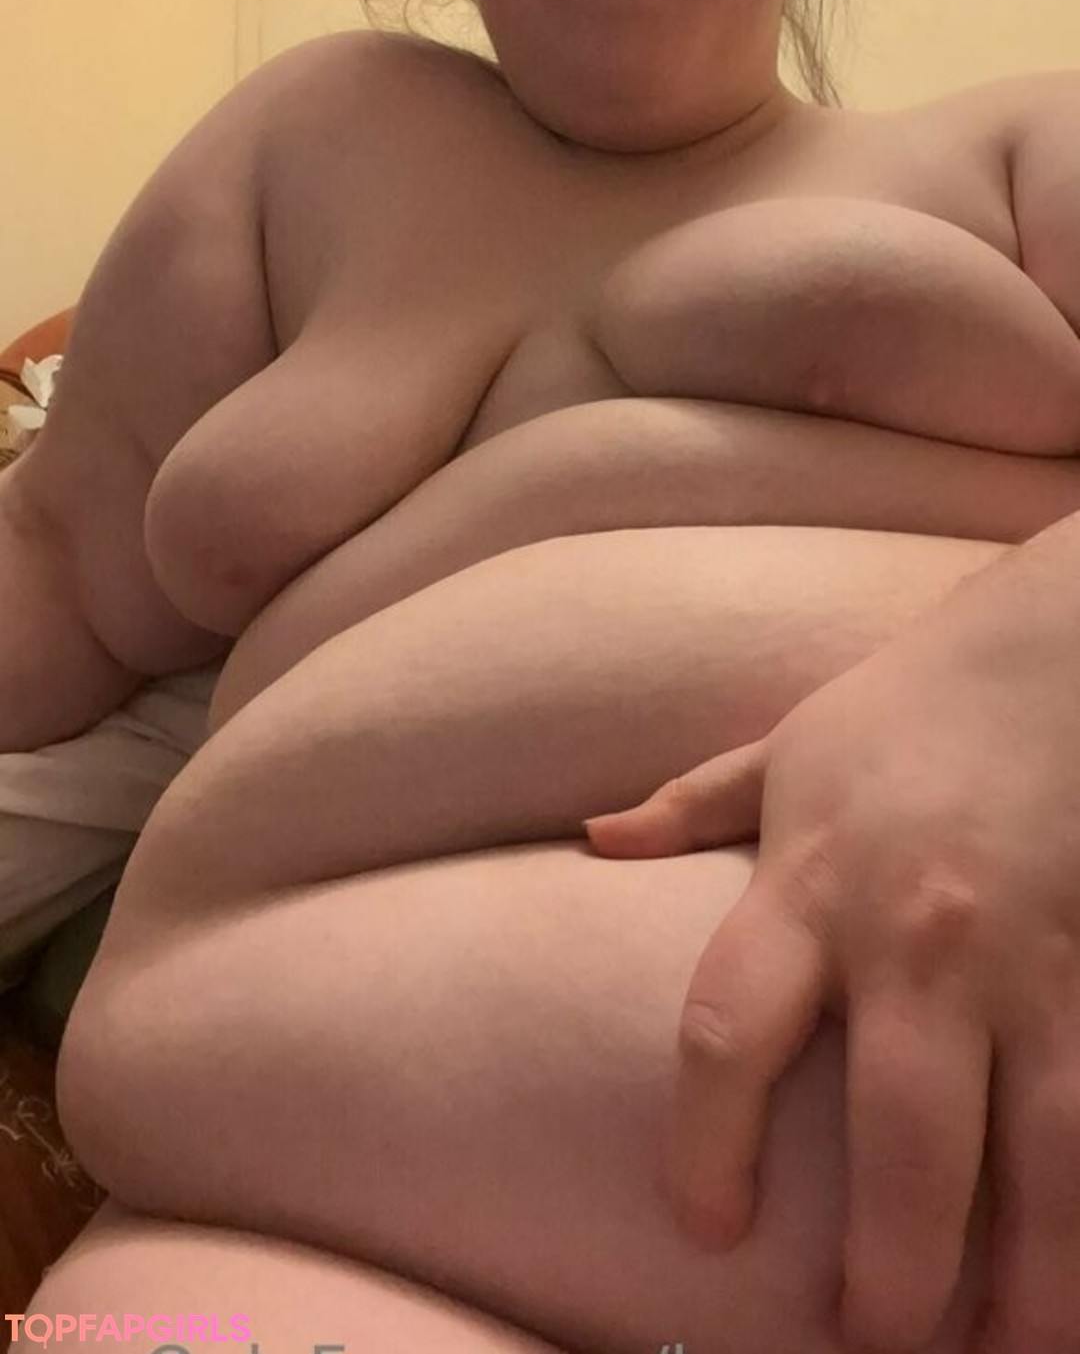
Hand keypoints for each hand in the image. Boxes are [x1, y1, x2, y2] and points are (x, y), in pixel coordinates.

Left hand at [584, 600, 1079, 1352]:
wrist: (1060, 650)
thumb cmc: (908, 709)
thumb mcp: (785, 749)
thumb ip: (691, 807)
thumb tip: (590, 841)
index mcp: (813, 885)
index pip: (727, 1035)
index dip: (705, 1149)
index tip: (709, 1228)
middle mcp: (921, 941)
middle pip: (902, 1146)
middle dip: (890, 1277)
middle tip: (867, 1341)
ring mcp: (1037, 969)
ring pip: (1045, 1168)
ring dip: (1024, 1289)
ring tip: (1000, 1353)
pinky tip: (1078, 1282)